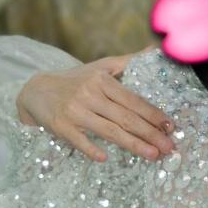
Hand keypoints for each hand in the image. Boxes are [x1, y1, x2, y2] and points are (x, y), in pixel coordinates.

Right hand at [15, 50, 176, 162]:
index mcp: (101, 80)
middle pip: (125, 117)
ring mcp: (75, 111)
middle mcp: (89, 94)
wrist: (36, 91)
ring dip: (133, 144)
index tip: (170, 126)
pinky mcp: (61, 126)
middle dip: (150, 133)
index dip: (153, 114)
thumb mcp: (101, 67)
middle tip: (169, 147)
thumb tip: (156, 50)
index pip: (133, 100)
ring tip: (152, 155)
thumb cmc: (76, 81)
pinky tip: (105, 158)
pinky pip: (79, 141)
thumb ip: (129, 61)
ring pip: (109, 131)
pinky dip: (91, 149)